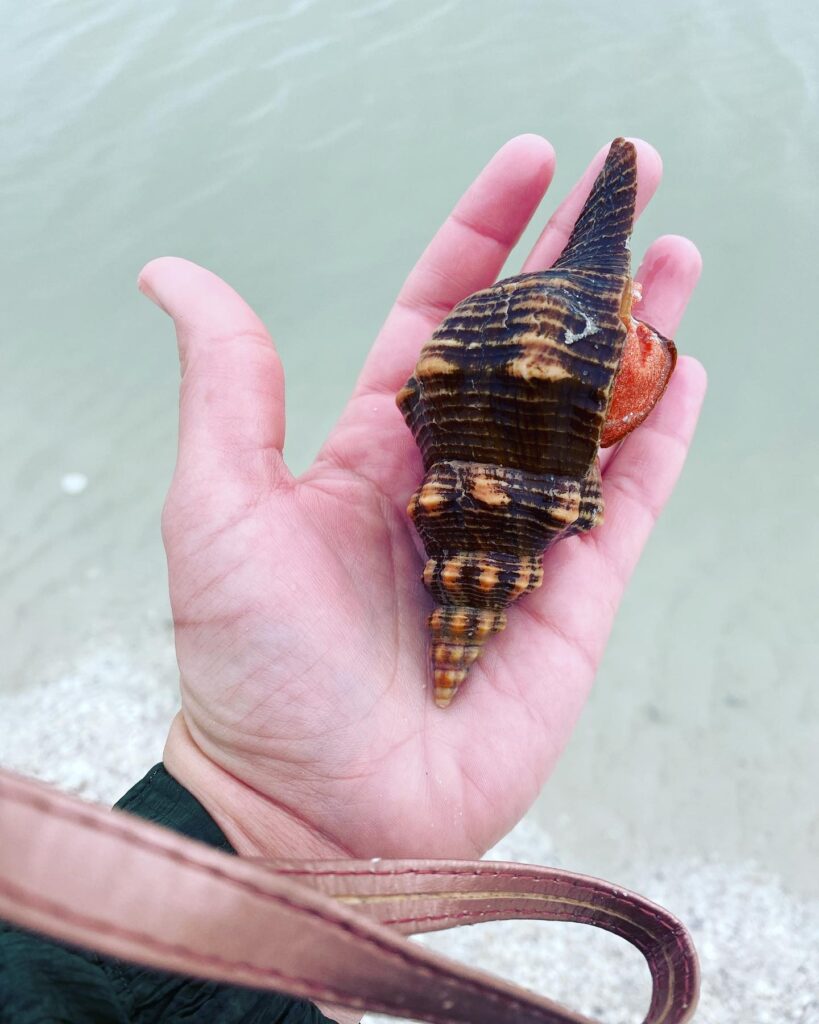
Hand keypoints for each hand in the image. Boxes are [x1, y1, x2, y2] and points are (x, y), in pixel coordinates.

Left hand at [139, 136, 705, 861]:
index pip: (440, 319)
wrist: (315, 810)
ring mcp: (518, 539)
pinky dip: (658, 440)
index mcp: (373, 451)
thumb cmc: (254, 669)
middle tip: (628, 177)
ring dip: (634, 334)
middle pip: (528, 353)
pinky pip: (625, 505)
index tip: (530, 165)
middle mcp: (452, 482)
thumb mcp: (218, 509)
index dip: (483, 238)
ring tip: (676, 255)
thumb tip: (175, 273)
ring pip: (588, 416)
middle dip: (577, 265)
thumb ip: (226, 387)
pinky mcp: (572, 602)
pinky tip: (684, 372)